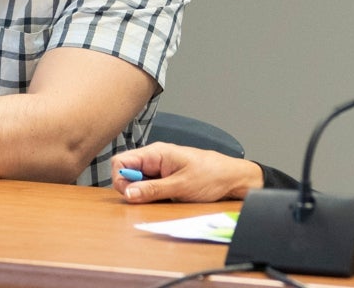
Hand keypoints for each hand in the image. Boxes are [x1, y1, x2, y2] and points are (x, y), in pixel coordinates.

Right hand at [112, 142, 263, 202]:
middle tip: (148, 199)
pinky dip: (152, 196)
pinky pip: (149, 188)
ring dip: (143, 194)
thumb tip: (128, 193)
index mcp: (156, 153)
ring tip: (162, 198)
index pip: (122, 161)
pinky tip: (166, 200)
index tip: (130, 194)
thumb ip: (152, 190)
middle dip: (131, 188)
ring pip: (137, 182)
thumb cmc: (212, 175)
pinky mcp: (165, 180)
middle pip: (127, 173)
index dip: (120, 178)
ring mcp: (160, 170)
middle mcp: (155, 159)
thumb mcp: (180, 186)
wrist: (233, 179)